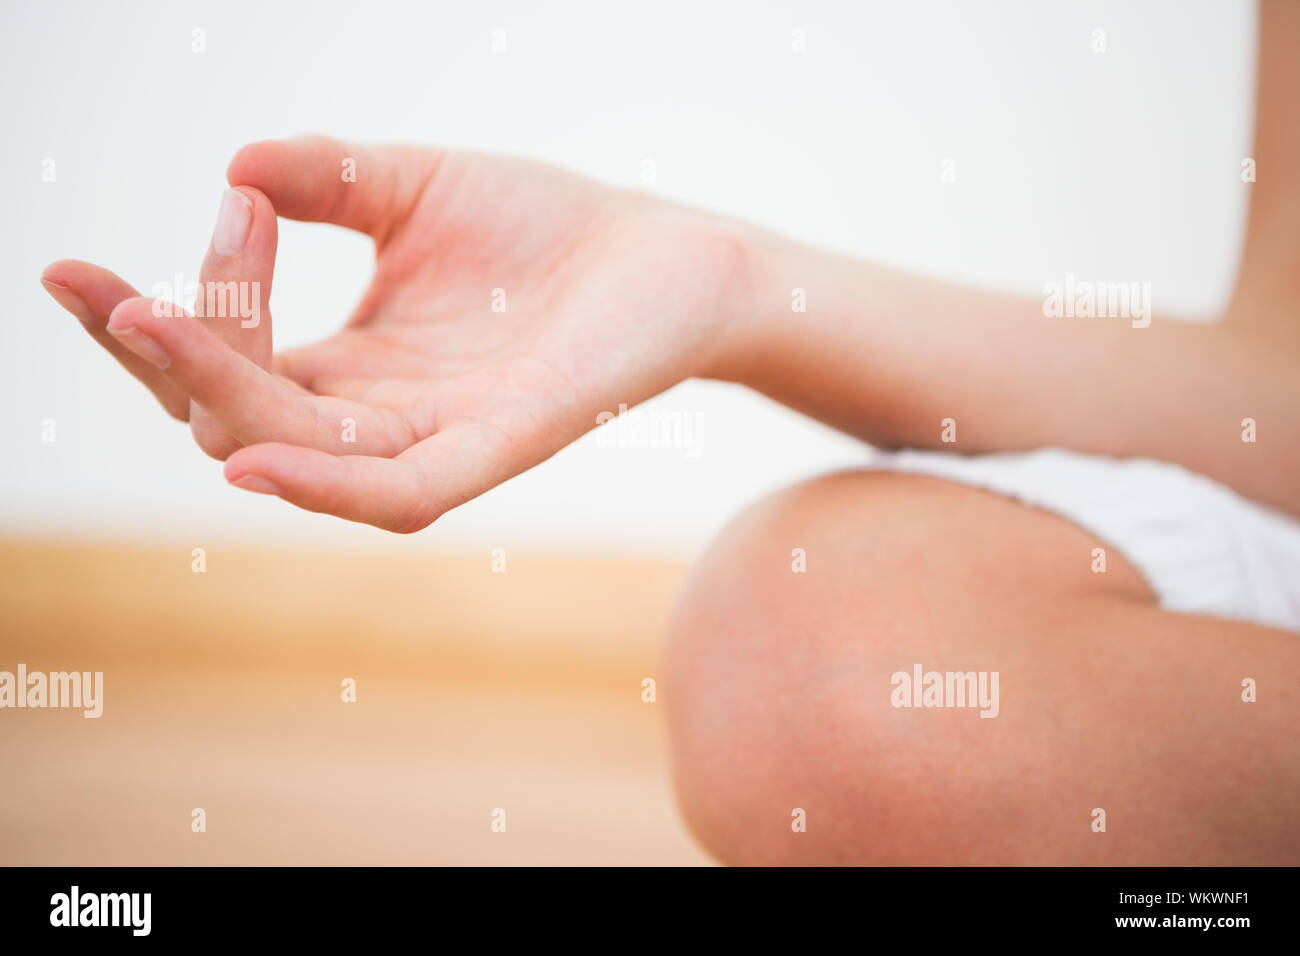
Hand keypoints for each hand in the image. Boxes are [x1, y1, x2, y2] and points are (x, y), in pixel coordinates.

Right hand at [42, 137, 749, 531]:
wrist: (669, 254)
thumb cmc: (546, 230)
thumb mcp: (416, 187)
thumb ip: (330, 180)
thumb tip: (236, 169)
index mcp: (348, 366)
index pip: (223, 364)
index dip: (169, 310)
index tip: (184, 219)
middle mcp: (376, 416)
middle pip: (231, 417)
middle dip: (158, 356)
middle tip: (102, 287)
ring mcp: (436, 438)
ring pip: (296, 452)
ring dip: (216, 394)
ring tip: (148, 320)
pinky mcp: (503, 446)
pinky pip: (401, 493)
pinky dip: (324, 488)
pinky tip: (246, 459)